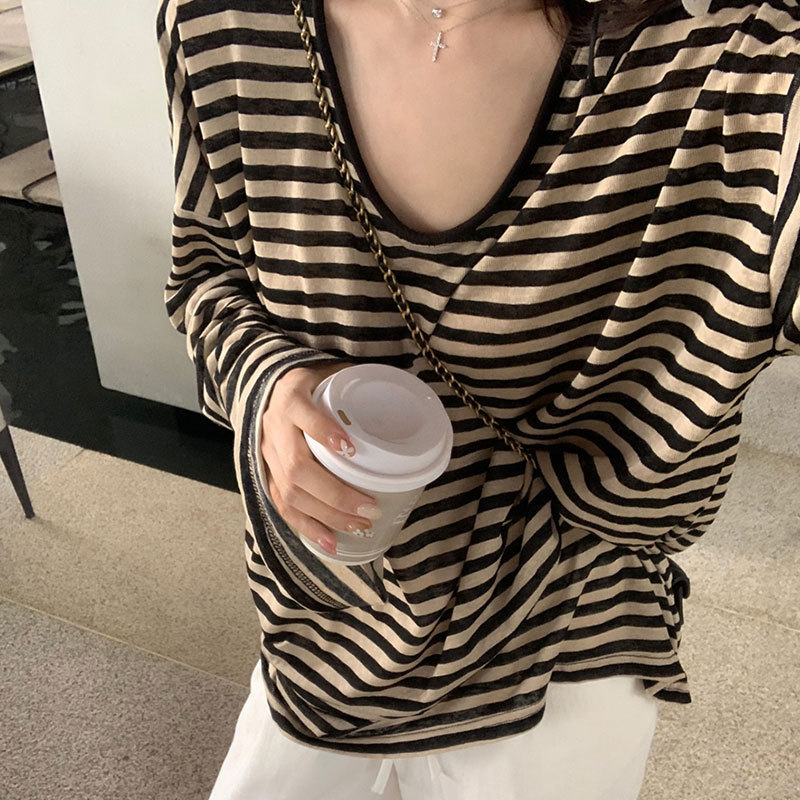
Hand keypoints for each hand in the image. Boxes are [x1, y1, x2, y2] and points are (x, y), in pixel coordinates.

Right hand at [259, 362, 381, 554]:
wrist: (267, 392)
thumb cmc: (310, 386)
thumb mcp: (329, 374)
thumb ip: (355, 387)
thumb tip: (401, 396)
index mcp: (291, 398)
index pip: (304, 415)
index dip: (324, 432)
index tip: (349, 448)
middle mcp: (274, 429)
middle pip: (298, 467)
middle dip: (335, 493)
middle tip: (370, 507)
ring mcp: (268, 456)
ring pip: (291, 492)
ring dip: (327, 515)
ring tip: (360, 525)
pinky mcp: (268, 477)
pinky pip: (283, 507)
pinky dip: (308, 528)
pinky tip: (330, 543)